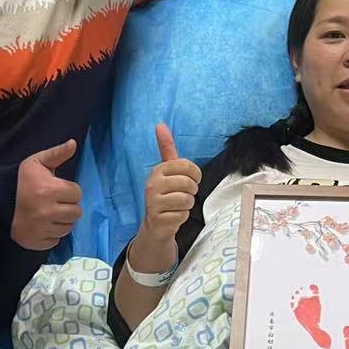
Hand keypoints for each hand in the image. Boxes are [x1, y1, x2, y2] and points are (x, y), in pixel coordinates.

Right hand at [12, 139, 81, 250]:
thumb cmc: (21, 181)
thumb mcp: (37, 162)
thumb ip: (57, 153)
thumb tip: (73, 143)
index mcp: (49, 190)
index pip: (77, 193)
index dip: (68, 190)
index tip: (57, 189)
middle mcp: (46, 212)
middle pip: (76, 213)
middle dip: (68, 206)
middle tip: (55, 202)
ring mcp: (41, 229)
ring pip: (68, 227)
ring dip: (62, 220)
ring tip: (49, 213)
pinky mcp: (36, 242)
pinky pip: (56, 240)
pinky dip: (51, 233)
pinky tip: (43, 225)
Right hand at [141, 123, 201, 244]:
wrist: (156, 224)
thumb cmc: (166, 194)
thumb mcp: (167, 170)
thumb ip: (166, 148)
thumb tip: (160, 124)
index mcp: (158, 170)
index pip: (188, 166)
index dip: (195, 175)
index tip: (190, 180)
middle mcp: (153, 184)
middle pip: (188, 184)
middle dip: (191, 191)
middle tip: (182, 195)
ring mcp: (153, 202)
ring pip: (187, 200)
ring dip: (187, 205)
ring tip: (177, 206)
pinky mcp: (158, 219)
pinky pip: (182, 215)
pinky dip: (182, 217)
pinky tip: (173, 216)